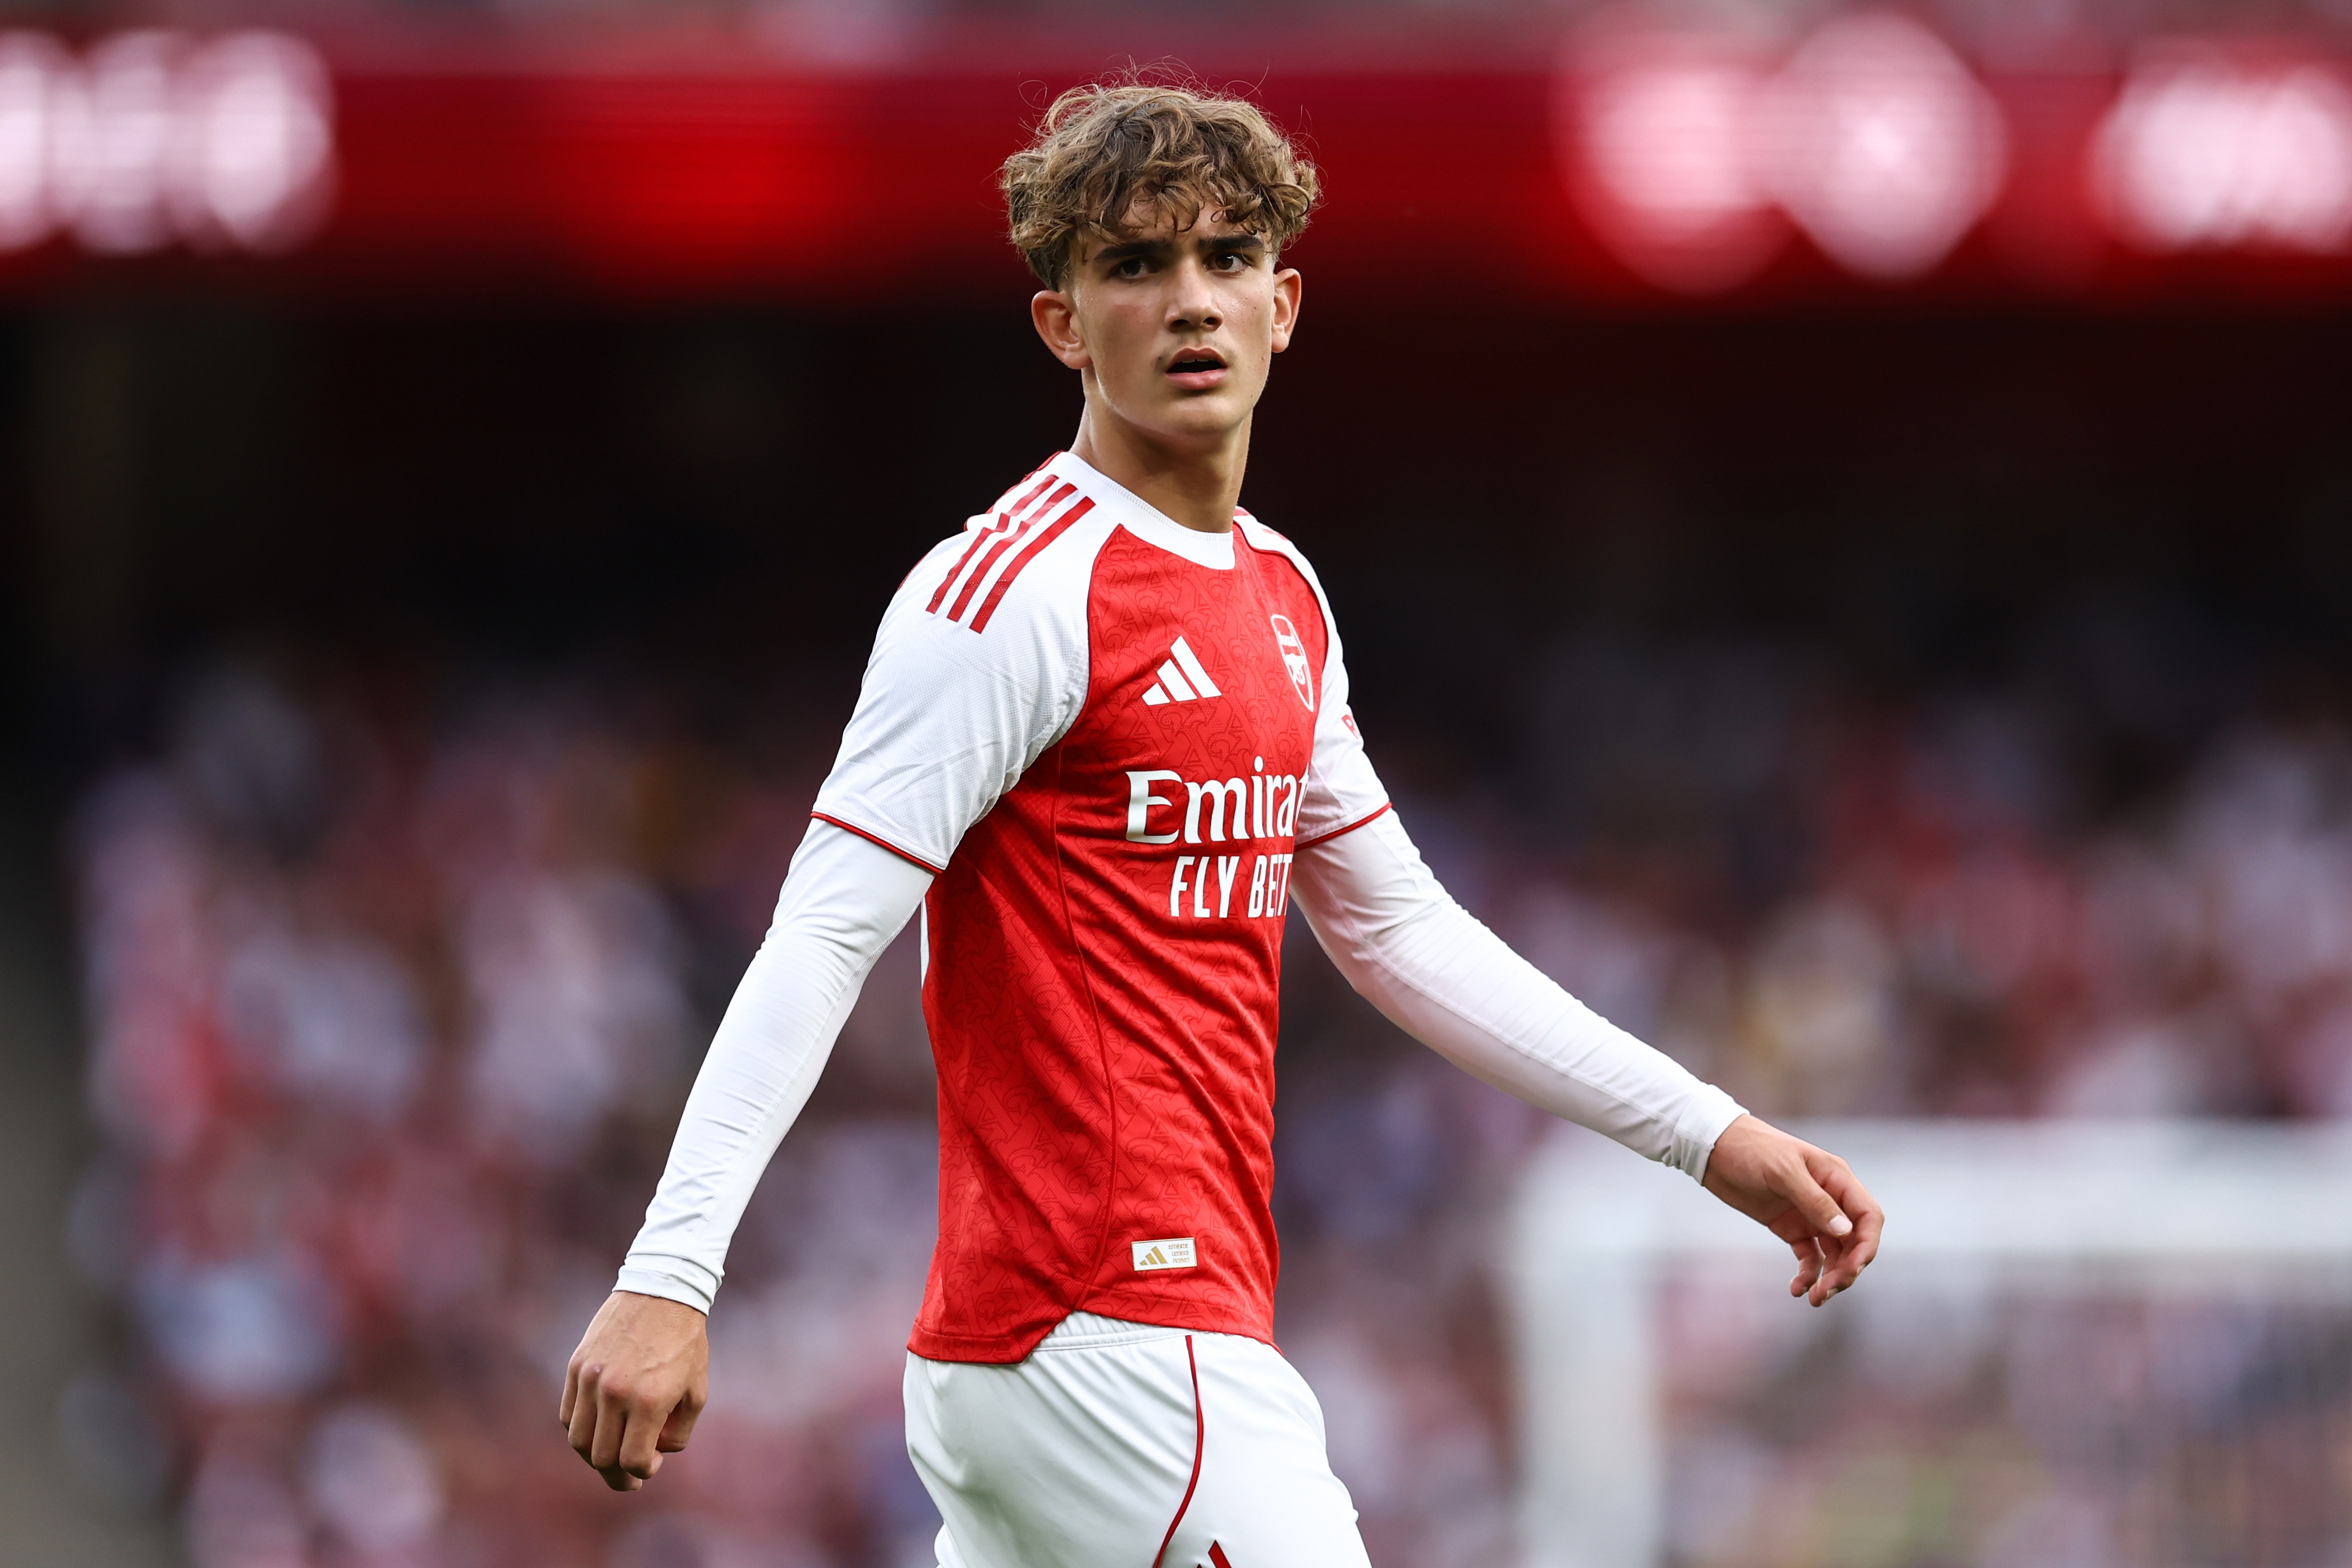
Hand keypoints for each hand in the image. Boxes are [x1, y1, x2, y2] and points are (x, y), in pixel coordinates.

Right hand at [560, 1291, 710, 1490]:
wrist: (662, 1291)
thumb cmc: (685, 1343)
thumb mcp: (696, 1391)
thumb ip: (677, 1433)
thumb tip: (651, 1455)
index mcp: (649, 1400)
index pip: (632, 1460)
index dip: (643, 1471)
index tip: (652, 1463)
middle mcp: (614, 1392)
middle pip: (601, 1457)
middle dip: (617, 1474)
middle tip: (631, 1473)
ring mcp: (590, 1379)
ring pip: (578, 1440)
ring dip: (595, 1455)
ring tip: (613, 1452)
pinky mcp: (576, 1365)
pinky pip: (568, 1414)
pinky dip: (581, 1429)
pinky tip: (600, 1426)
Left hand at [1700, 1115, 1882, 1306]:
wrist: (1715, 1149)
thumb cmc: (1751, 1150)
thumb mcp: (1783, 1172)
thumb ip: (1815, 1201)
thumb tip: (1845, 1231)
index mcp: (1837, 1179)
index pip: (1868, 1217)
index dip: (1867, 1246)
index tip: (1853, 1270)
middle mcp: (1830, 1199)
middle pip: (1854, 1242)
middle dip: (1847, 1269)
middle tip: (1827, 1291)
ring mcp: (1811, 1215)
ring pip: (1834, 1254)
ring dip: (1830, 1277)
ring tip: (1814, 1298)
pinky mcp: (1790, 1227)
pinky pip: (1809, 1256)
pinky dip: (1807, 1274)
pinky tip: (1797, 1289)